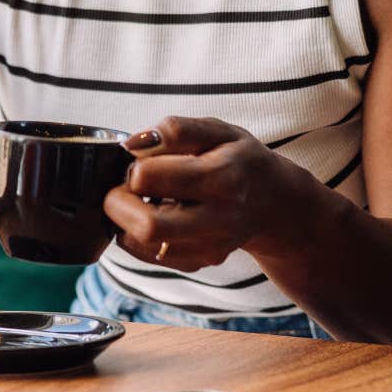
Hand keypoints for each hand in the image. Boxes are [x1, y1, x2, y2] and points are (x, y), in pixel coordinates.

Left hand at [102, 116, 293, 272]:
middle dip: (117, 204)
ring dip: (125, 221)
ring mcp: (209, 246)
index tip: (136, 160)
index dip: (132, 167)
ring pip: (145, 245)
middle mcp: (218, 218)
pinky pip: (150, 256)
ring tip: (139, 199)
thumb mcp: (218, 130)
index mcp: (221, 177)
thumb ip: (176, 130)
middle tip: (121, 187)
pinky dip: (137, 236)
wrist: (273, 201)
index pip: (150, 178)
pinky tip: (151, 215)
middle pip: (147, 226)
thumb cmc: (239, 159)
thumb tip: (133, 145)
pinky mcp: (200, 262)